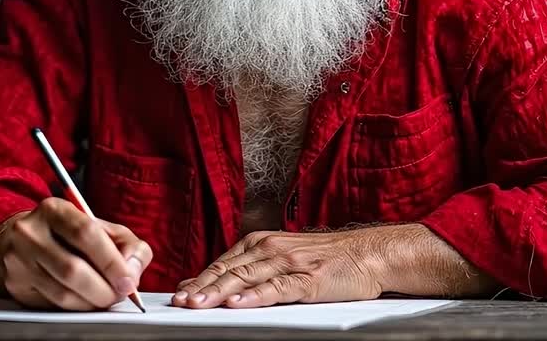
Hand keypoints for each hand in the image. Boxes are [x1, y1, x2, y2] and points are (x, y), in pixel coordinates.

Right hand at [0, 197, 152, 310]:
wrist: (20, 240)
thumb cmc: (66, 234)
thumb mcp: (98, 226)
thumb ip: (126, 243)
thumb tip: (133, 270)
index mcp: (54, 209)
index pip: (86, 234)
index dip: (111, 261)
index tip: (129, 280)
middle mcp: (30, 232)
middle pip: (73, 269)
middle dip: (105, 289)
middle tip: (120, 294)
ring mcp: (18, 260)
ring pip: (63, 293)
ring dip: (92, 302)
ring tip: (106, 298)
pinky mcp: (16, 285)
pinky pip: (53, 305)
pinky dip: (77, 308)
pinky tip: (86, 301)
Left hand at [171, 228, 385, 308]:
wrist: (367, 253)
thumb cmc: (325, 259)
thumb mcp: (283, 257)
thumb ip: (251, 269)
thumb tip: (214, 285)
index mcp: (261, 243)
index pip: (223, 263)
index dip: (200, 279)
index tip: (178, 294)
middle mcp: (271, 249)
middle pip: (229, 270)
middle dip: (202, 287)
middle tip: (181, 301)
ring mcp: (289, 263)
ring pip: (247, 278)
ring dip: (220, 292)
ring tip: (199, 303)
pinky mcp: (308, 279)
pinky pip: (278, 288)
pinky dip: (256, 296)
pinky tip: (239, 303)